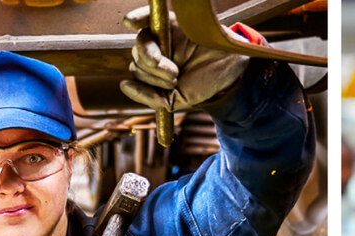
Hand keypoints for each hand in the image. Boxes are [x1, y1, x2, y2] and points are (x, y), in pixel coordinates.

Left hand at [119, 6, 250, 110]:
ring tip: (175, 68)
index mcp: (155, 69)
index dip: (150, 82)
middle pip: (136, 61)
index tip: (174, 83)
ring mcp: (161, 35)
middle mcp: (156, 50)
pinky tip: (130, 22)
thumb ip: (152, 98)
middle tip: (176, 75)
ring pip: (139, 47)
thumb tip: (124, 86)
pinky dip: (136, 18)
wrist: (230, 67)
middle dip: (154, 74)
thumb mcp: (177, 99)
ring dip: (152, 61)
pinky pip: (145, 18)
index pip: (138, 73)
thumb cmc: (205, 80)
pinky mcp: (170, 21)